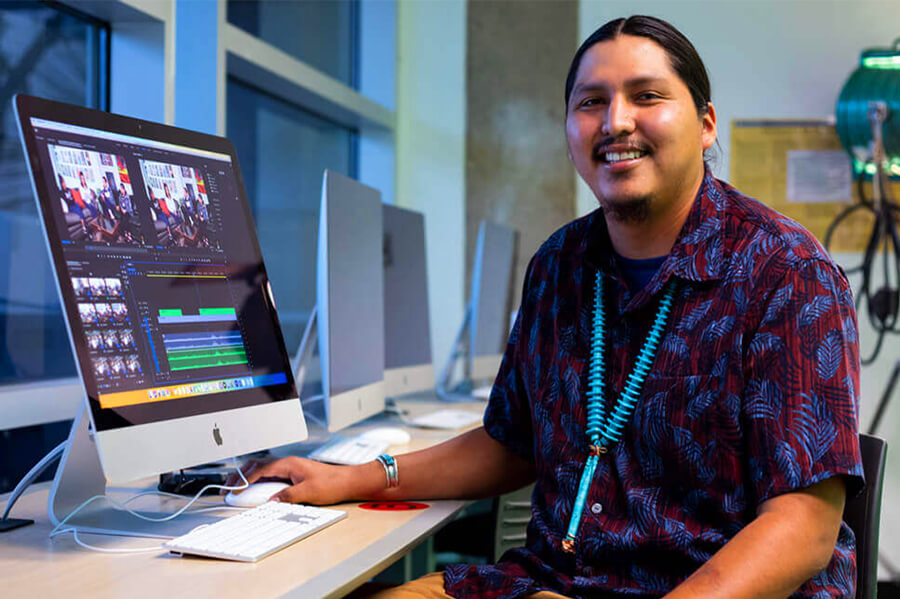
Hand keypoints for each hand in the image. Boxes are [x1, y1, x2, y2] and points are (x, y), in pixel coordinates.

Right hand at [224, 456, 354, 504]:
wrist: (348, 481)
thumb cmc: (332, 483)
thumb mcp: (309, 492)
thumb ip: (288, 496)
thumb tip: (272, 501)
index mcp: (289, 463)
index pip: (261, 469)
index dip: (245, 479)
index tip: (234, 488)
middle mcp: (288, 463)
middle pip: (258, 466)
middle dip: (240, 475)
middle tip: (228, 486)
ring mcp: (290, 468)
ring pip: (263, 469)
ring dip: (248, 477)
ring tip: (236, 487)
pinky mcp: (293, 474)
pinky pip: (270, 475)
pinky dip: (259, 480)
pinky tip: (254, 489)